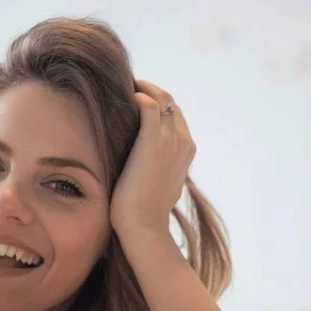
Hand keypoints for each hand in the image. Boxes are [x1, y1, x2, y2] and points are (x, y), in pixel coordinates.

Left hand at [110, 80, 195, 235]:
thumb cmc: (145, 209)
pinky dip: (138, 96)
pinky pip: (148, 105)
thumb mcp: (159, 182)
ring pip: (161, 98)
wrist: (144, 225)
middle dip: (150, 89)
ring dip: (142, 88)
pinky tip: (124, 98)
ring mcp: (170, 140)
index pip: (175, 113)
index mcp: (187, 149)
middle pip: (170, 101)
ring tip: (122, 86)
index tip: (136, 97)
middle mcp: (183, 140)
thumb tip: (145, 161)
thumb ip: (159, 165)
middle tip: (127, 86)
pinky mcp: (152, 141)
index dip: (157, 101)